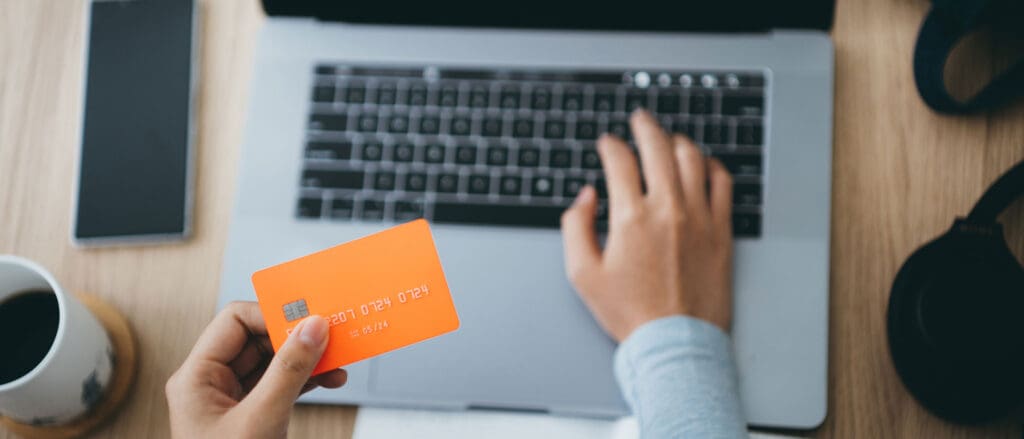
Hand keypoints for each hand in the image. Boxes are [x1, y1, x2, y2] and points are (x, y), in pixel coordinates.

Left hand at [166, 301, 347, 438]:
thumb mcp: (262, 420)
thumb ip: (289, 370)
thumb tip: (313, 327)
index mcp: (196, 377)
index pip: (235, 322)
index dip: (273, 316)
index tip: (310, 319)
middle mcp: (211, 383)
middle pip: (258, 339)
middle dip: (297, 337)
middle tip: (332, 334)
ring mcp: (232, 399)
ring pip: (274, 361)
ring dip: (308, 358)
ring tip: (339, 359)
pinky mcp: (252, 415)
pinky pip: (281, 383)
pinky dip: (308, 379)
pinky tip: (333, 380)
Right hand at [561, 110, 733, 341]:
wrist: (674, 342)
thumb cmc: (629, 313)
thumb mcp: (582, 274)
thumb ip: (576, 227)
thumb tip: (586, 196)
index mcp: (630, 218)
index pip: (619, 161)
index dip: (609, 145)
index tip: (606, 143)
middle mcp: (667, 209)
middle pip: (658, 147)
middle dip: (644, 126)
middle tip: (639, 119)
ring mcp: (699, 218)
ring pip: (692, 159)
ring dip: (677, 141)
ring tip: (668, 138)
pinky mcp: (721, 231)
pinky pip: (722, 184)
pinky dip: (711, 166)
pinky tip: (703, 164)